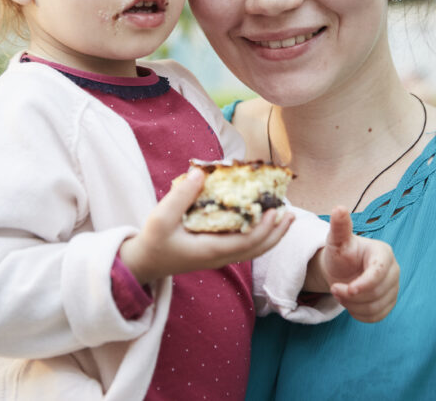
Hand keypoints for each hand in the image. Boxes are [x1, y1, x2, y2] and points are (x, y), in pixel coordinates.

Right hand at [118, 167, 293, 284]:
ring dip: (271, 234)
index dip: (265, 228)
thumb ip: (181, 196)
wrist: (144, 263)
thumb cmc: (153, 241)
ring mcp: (219, 257)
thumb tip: (202, 172)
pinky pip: (244, 245)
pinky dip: (259, 234)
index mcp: (211, 251)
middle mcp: (220, 257)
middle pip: (257, 249)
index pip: (247, 243)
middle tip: (291, 212)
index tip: (275, 210)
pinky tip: (262, 219)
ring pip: (253, 249)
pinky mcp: (216, 252)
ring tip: (285, 215)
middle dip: (277, 232)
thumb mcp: (161, 217)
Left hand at [313, 206, 399, 322]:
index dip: (361, 285)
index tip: (341, 289)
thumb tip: (339, 208)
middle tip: (335, 288)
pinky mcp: (390, 302)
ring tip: (341, 294)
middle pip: (377, 293)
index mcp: (383, 253)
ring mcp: (394, 287)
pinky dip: (360, 315)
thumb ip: (339, 226)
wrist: (342, 269)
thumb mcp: (337, 240)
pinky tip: (350, 304)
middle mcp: (394, 270)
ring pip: (376, 308)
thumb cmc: (340, 253)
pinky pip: (377, 317)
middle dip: (351, 296)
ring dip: (353, 306)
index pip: (378, 274)